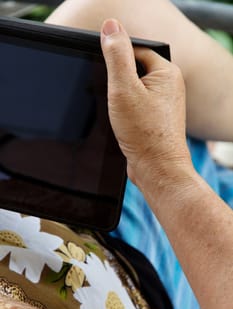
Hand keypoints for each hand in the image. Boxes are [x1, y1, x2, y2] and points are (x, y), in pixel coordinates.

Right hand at [100, 19, 191, 189]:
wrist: (157, 169)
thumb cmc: (144, 134)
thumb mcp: (124, 89)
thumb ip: (117, 56)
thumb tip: (111, 27)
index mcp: (166, 73)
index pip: (135, 50)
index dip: (116, 62)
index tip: (106, 78)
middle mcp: (169, 86)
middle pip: (133, 71)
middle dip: (117, 84)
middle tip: (114, 101)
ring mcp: (163, 103)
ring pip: (132, 90)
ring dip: (120, 99)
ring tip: (122, 115)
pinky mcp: (156, 118)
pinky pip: (136, 105)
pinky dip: (126, 112)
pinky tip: (124, 123)